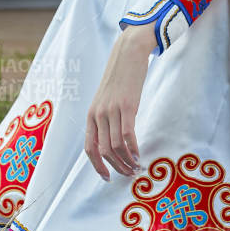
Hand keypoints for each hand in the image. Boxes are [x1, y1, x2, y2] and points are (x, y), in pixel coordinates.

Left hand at [84, 24, 156, 180]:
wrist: (127, 53)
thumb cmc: (120, 77)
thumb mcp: (107, 99)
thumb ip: (107, 117)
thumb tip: (115, 139)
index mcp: (91, 115)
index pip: (89, 148)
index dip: (97, 166)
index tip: (108, 177)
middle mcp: (98, 114)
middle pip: (104, 151)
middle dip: (116, 167)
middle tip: (128, 174)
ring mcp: (112, 110)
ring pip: (116, 146)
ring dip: (126, 161)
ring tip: (136, 168)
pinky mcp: (127, 106)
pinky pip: (127, 135)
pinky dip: (133, 149)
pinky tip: (139, 156)